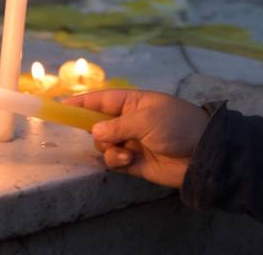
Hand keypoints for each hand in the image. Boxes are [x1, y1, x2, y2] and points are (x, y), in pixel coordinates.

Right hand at [63, 90, 208, 188]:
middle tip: (103, 136)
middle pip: (97, 124)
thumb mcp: (147, 119)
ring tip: (126, 152)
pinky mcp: (134, 162)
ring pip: (103, 144)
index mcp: (133, 102)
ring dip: (109, 148)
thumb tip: (94, 131)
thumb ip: (118, 125)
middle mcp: (129, 121)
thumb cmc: (178, 126)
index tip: (59, 105)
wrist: (202, 155)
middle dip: (96, 130)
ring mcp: (131, 141)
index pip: (101, 99)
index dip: (81, 102)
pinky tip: (130, 160)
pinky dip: (117, 161)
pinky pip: (113, 161)